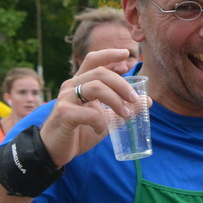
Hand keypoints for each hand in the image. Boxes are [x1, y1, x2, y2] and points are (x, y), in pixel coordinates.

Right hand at [38, 49, 138, 165]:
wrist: (56, 149)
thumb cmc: (81, 131)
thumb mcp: (105, 118)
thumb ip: (123, 109)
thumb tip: (146, 101)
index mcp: (80, 83)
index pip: (93, 60)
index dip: (109, 54)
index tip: (126, 53)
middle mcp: (71, 86)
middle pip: (100, 73)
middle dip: (122, 85)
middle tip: (135, 100)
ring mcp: (66, 98)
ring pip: (95, 87)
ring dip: (116, 101)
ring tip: (125, 115)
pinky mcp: (64, 114)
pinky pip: (89, 113)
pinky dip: (100, 122)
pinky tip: (101, 130)